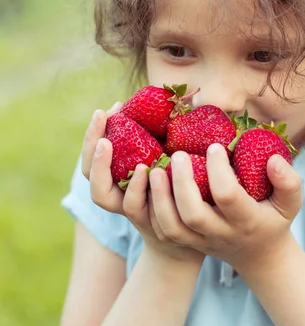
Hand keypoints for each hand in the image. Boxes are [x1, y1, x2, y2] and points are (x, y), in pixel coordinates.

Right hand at [81, 105, 204, 267]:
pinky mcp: (147, 221)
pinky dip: (135, 187)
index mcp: (119, 176)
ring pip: (101, 195)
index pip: (95, 154)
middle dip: (90, 142)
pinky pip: (133, 206)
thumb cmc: (183, 186)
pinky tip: (146, 170)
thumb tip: (183, 93)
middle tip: (101, 116)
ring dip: (103, 166)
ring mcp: (129, 209)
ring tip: (110, 143)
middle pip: (89, 172)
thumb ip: (169, 135)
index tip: (107, 108)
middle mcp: (117, 193)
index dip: (94, 132)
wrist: (195, 232)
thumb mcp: (172, 156)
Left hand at [147, 143, 302, 274]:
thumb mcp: (290, 203)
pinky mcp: (186, 243)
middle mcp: (220, 234)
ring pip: (172, 227)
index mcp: (246, 221)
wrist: (259, 256)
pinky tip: (150, 184)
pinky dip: (152, 209)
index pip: (228, 196)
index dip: (219, 170)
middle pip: (194, 214)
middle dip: (182, 183)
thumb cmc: (273, 219)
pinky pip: (163, 231)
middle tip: (178, 155)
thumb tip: (273, 159)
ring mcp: (200, 241)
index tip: (214, 146)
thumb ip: (289, 182)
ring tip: (154, 170)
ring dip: (160, 198)